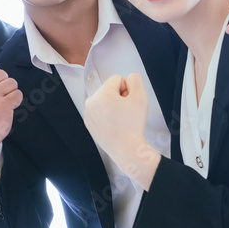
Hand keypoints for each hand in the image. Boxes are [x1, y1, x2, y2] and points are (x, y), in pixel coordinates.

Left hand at [84, 74, 159, 188]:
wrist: (127, 149)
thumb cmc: (133, 124)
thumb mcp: (141, 96)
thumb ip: (135, 80)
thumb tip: (128, 78)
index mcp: (101, 94)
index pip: (117, 79)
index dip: (128, 89)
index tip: (129, 102)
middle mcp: (90, 102)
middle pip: (109, 89)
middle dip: (119, 97)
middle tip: (126, 112)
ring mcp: (88, 114)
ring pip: (104, 101)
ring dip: (113, 106)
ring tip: (121, 119)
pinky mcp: (88, 124)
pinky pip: (100, 112)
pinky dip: (107, 116)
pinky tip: (114, 125)